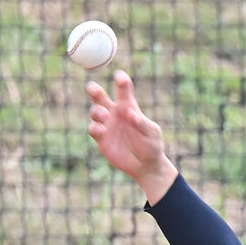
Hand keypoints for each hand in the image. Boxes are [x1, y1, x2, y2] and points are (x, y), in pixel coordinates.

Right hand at [86, 70, 177, 204]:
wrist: (146, 166)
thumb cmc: (152, 146)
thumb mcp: (152, 133)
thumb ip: (142, 122)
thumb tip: (129, 113)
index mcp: (128, 106)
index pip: (123, 90)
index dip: (121, 81)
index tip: (120, 77)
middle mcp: (114, 113)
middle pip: (100, 96)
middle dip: (94, 90)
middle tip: (93, 89)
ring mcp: (106, 125)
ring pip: (94, 111)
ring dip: (97, 111)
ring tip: (105, 116)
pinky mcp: (101, 139)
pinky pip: (93, 129)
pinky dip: (95, 128)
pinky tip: (103, 131)